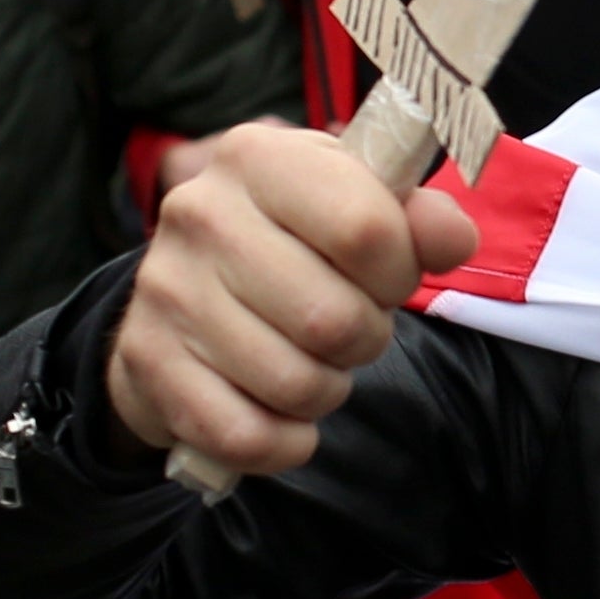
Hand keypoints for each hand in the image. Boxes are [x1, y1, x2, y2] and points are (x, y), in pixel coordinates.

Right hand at [101, 118, 476, 478]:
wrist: (184, 294)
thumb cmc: (291, 243)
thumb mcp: (353, 205)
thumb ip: (417, 218)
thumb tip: (452, 239)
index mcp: (258, 157)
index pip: (365, 229)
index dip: (398, 271)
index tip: (385, 275)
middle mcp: (200, 213)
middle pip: (332, 320)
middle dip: (364, 339)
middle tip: (348, 328)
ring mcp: (166, 290)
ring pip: (294, 384)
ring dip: (326, 390)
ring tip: (311, 361)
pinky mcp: (147, 361)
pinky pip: (246, 435)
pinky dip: (284, 441)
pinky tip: (281, 413)